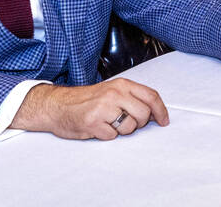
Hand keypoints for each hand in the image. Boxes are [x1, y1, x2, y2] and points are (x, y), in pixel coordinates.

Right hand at [13, 78, 168, 139]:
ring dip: (121, 130)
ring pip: (130, 127)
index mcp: (122, 84)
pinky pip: (112, 136)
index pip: (151, 96)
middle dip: (139, 123)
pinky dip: (107, 135)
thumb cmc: (86, 100)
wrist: (57, 105)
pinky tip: (97, 128)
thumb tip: (154, 112)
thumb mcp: (111, 90)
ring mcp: (104, 108)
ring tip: (108, 123)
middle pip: (144, 114)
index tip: (164, 121)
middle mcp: (115, 93)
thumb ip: (131, 97)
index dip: (161, 111)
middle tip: (126, 122)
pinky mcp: (93, 122)